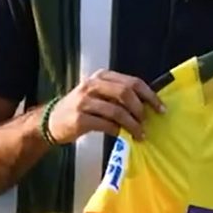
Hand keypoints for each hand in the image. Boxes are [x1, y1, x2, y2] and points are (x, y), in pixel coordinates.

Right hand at [45, 69, 165, 143]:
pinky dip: (118, 131)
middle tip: (147, 122)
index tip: (161, 109)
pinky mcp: (80, 118)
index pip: (133, 82)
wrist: (51, 121)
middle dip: (141, 109)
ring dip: (132, 124)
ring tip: (139, 133)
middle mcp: (92, 85)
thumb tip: (148, 106)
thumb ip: (120, 96)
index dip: (150, 95)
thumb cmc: (82, 108)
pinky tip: (123, 136)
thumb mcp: (99, 95)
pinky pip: (106, 125)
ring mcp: (84, 101)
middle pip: (126, 93)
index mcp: (102, 76)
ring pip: (118, 111)